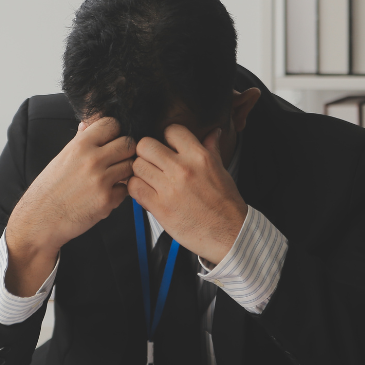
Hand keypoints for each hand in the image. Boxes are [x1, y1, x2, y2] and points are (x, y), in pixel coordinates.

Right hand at [3, 117, 134, 294]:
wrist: (39, 218)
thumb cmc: (49, 189)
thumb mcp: (61, 158)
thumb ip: (80, 141)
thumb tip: (88, 125)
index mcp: (80, 145)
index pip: (112, 124)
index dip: (114, 133)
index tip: (111, 141)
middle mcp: (93, 160)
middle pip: (129, 144)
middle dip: (125, 152)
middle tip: (117, 161)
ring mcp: (102, 180)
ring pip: (131, 166)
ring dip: (125, 172)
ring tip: (111, 178)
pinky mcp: (107, 200)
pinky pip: (127, 190)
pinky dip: (120, 192)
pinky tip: (105, 194)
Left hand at [128, 124, 246, 264]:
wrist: (230, 233)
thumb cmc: (226, 204)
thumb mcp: (221, 171)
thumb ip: (211, 149)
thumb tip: (212, 133)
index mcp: (199, 157)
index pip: (171, 130)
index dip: (166, 138)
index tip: (167, 147)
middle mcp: (183, 169)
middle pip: (145, 145)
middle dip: (146, 153)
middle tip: (152, 163)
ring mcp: (170, 188)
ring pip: (137, 166)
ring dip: (140, 173)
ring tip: (150, 180)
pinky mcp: (160, 207)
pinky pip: (134, 188)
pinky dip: (137, 189)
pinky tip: (147, 193)